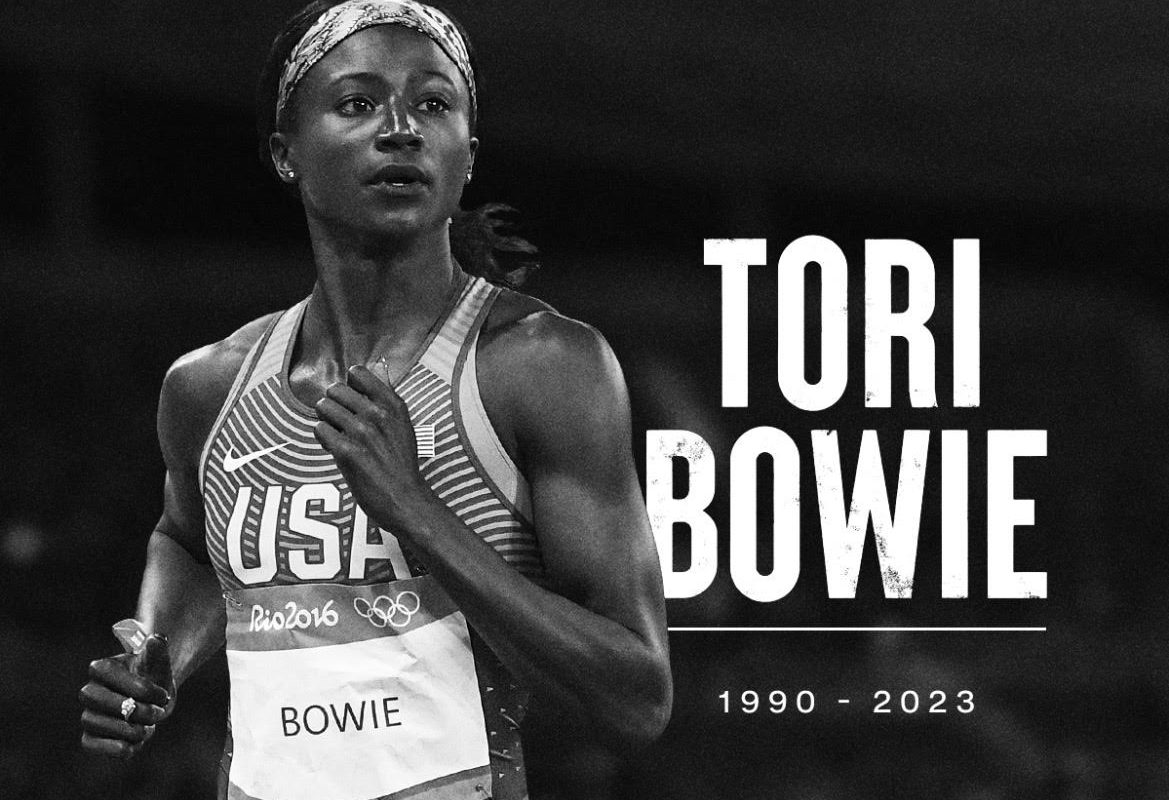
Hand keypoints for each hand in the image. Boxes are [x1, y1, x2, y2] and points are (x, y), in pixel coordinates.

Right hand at [80, 634, 175, 758]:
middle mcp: (89, 691)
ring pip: (98, 725)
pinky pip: (92, 745)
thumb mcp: (159, 662)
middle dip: (136, 711)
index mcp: (101, 668)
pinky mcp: (89, 738)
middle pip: (101, 702)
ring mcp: (88, 715)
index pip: (111, 676)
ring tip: (149, 727)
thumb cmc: (154, 676)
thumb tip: (156, 638)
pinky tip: (136, 743)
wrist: (155, 699)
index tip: (163, 695)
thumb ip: (158, 650)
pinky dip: (117, 748)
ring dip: (130, 730)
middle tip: (158, 713)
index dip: (141, 689)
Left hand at [314, 365, 428, 527]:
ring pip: (324, 407)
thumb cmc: (402, 463)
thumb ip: (387, 394)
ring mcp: (362, 432)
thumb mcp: (403, 424)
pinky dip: (323, 438)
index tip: (352, 401)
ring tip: (337, 435)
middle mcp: (378, 414)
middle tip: (340, 422)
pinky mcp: (347, 451)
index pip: (358, 372)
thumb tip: (380, 365)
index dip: (349, 386)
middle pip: (335, 390)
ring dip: (326, 421)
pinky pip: (319, 429)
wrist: (405, 499)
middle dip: (333, 404)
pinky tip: (335, 448)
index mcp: (393, 405)